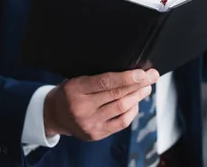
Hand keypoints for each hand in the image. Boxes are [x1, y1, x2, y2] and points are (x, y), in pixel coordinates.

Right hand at [44, 69, 159, 140]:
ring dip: (137, 97)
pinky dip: (132, 112)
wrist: (54, 115)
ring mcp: (90, 123)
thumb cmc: (70, 92)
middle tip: (152, 76)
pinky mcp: (96, 134)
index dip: (126, 77)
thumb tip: (129, 72)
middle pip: (117, 95)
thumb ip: (98, 77)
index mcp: (76, 89)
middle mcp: (82, 108)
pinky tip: (136, 103)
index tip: (142, 73)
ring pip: (121, 109)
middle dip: (138, 85)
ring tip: (146, 88)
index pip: (105, 82)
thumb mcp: (78, 79)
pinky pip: (120, 123)